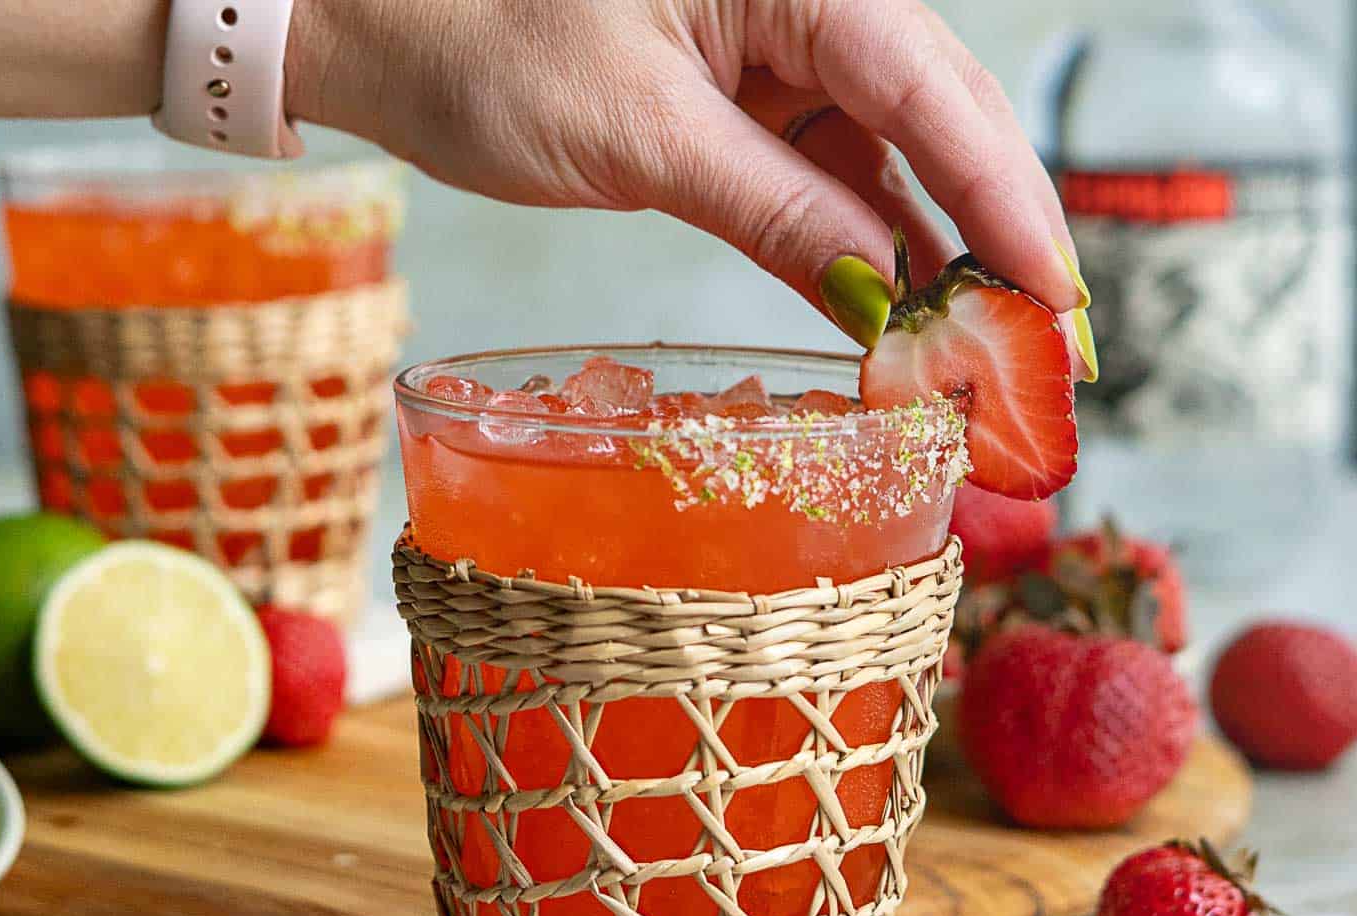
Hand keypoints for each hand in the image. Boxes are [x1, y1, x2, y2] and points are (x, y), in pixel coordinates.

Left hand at [287, 0, 1090, 354]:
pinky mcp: (739, 103)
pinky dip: (857, 247)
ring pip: (887, 156)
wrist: (387, 30)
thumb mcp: (640, 137)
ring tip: (982, 353)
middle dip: (992, 232)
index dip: (1004, 198)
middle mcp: (804, 1)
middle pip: (935, 117)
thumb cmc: (485, 45)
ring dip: (932, 253)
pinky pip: (822, 177)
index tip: (1055, 296)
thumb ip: (777, 210)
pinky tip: (897, 316)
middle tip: (1049, 347)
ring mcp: (775, 51)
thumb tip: (888, 294)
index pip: (929, 85)